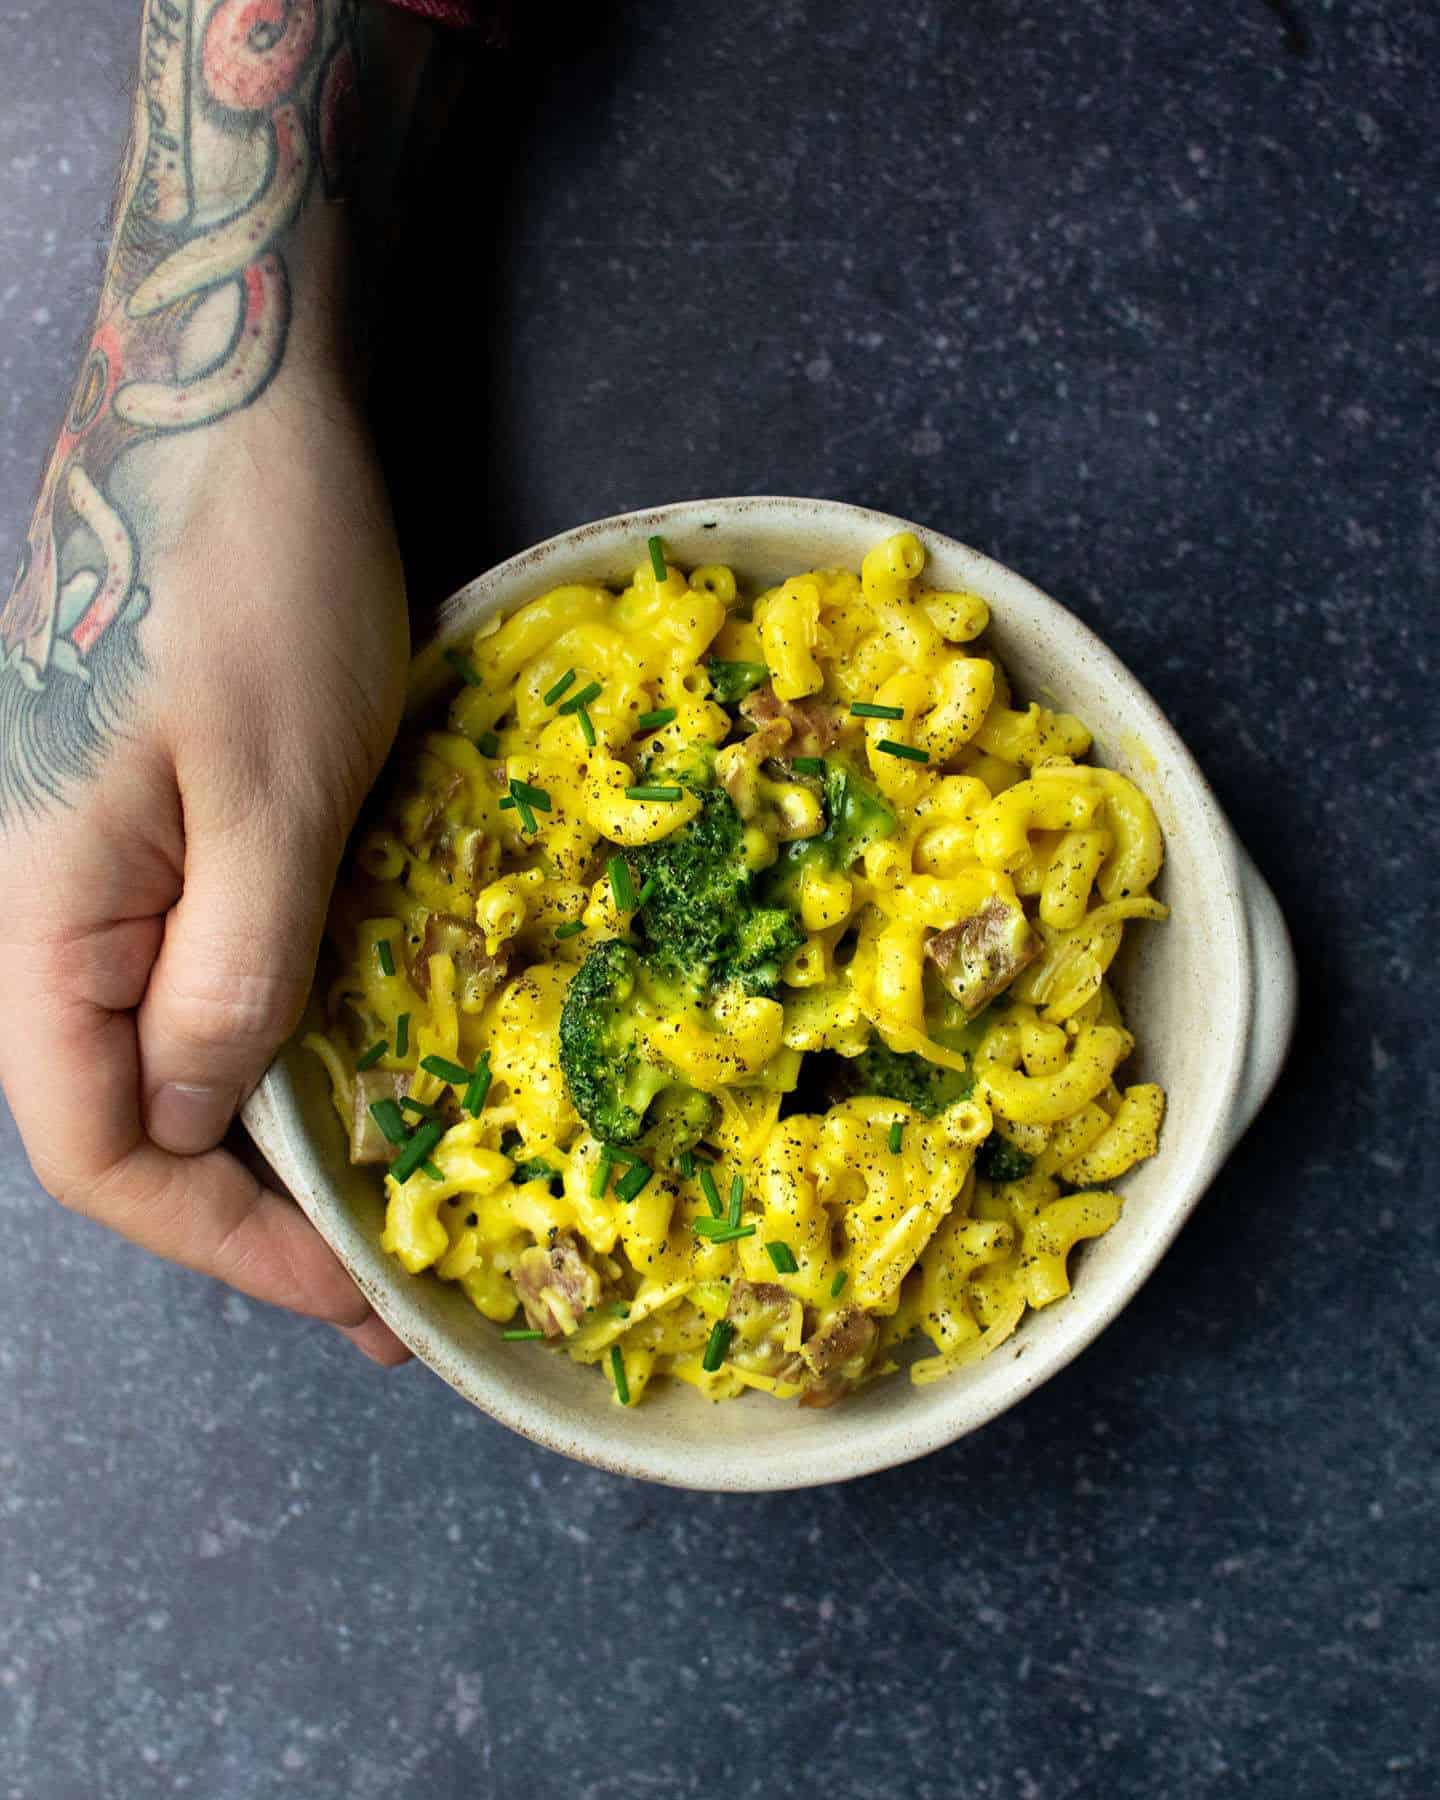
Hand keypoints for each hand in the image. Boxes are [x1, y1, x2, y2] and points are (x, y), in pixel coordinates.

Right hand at [0, 373, 412, 1363]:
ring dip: (277, 1132)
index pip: (93, 1148)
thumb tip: (203, 1121)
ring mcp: (107, 862)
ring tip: (396, 1194)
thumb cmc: (253, 573)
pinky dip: (284, 1036)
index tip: (351, 1292)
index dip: (218, 1242)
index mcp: (43, 914)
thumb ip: (229, 968)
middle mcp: (51, 906)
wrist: (242, 398)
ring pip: (171, 1048)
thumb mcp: (270, 784)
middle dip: (255, 1209)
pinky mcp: (169, 820)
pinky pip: (207, 965)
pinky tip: (368, 1061)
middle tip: (393, 1272)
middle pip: (129, 1114)